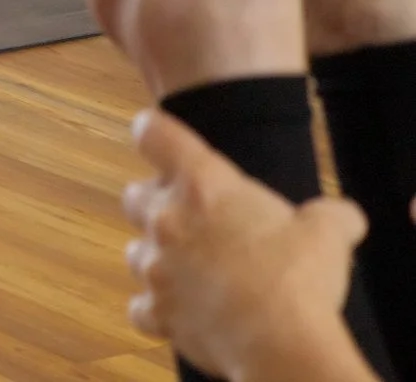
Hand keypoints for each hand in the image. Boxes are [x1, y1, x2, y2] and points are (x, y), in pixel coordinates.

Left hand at [123, 109, 375, 380]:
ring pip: (136, 251)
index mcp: (203, 186)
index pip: (154, 135)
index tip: (160, 139)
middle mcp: (167, 220)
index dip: (154, 132)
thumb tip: (342, 216)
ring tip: (198, 270)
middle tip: (196, 220)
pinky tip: (186, 311)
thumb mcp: (328, 232)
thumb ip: (329, 215)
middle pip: (135, 195)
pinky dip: (159, 309)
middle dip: (158, 203)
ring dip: (159, 257)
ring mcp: (156, 267)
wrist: (280, 343)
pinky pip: (143, 306)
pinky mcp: (157, 310)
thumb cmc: (299, 280)